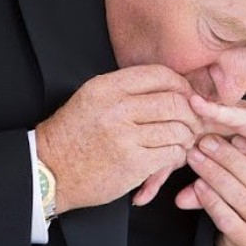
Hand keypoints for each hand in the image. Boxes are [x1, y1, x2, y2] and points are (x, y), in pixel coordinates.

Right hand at [35, 65, 200, 212]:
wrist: (51, 170)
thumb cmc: (74, 134)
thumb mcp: (93, 98)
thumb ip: (127, 88)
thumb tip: (170, 84)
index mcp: (108, 88)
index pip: (160, 75)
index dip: (180, 85)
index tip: (185, 95)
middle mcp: (118, 109)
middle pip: (175, 102)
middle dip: (191, 112)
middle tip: (193, 120)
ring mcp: (127, 138)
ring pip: (178, 129)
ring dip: (186, 135)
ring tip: (183, 138)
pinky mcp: (134, 163)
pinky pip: (172, 153)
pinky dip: (178, 154)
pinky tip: (172, 154)